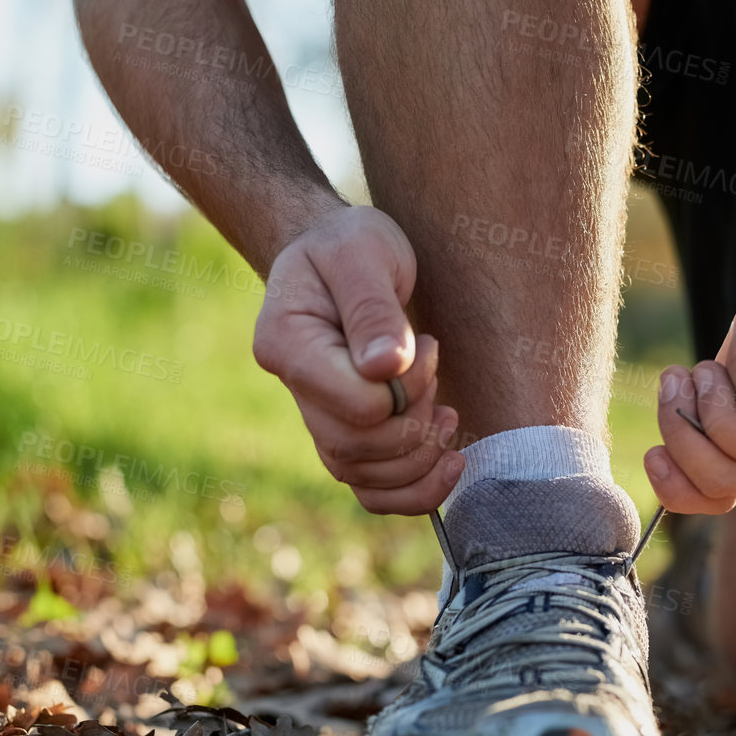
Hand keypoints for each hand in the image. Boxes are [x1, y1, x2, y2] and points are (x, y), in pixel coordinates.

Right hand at [253, 205, 464, 513]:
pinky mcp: (345, 435)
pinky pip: (371, 492)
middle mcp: (294, 389)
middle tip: (433, 365)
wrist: (342, 255)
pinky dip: (415, 492)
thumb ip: (373, 308)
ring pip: (364, 478)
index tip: (424, 345)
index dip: (405, 390)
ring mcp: (316, 418)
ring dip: (422, 456)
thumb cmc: (351, 243)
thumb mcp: (363, 251)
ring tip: (447, 412)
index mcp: (285, 342)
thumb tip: (387, 368)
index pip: (354, 403)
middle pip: (358, 448)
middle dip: (416, 419)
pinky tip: (450, 462)